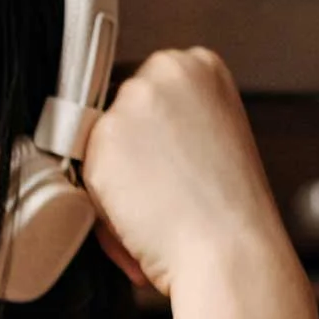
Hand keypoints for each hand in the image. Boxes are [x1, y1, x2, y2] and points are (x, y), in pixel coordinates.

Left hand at [78, 46, 293, 303]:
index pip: (149, 91)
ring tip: (160, 212)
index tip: (171, 164)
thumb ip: (173, 119)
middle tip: (168, 194)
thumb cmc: (229, 213)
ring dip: (118, 186)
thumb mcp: (214, 136)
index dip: (154, 137)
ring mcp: (131, 101)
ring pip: (101, 147)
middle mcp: (164, 69)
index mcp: (200, 65)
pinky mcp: (101, 140)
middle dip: (133, 157)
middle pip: (119, 113)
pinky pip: (87, 178)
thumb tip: (132, 131)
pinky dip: (106, 210)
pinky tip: (143, 221)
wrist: (231, 253)